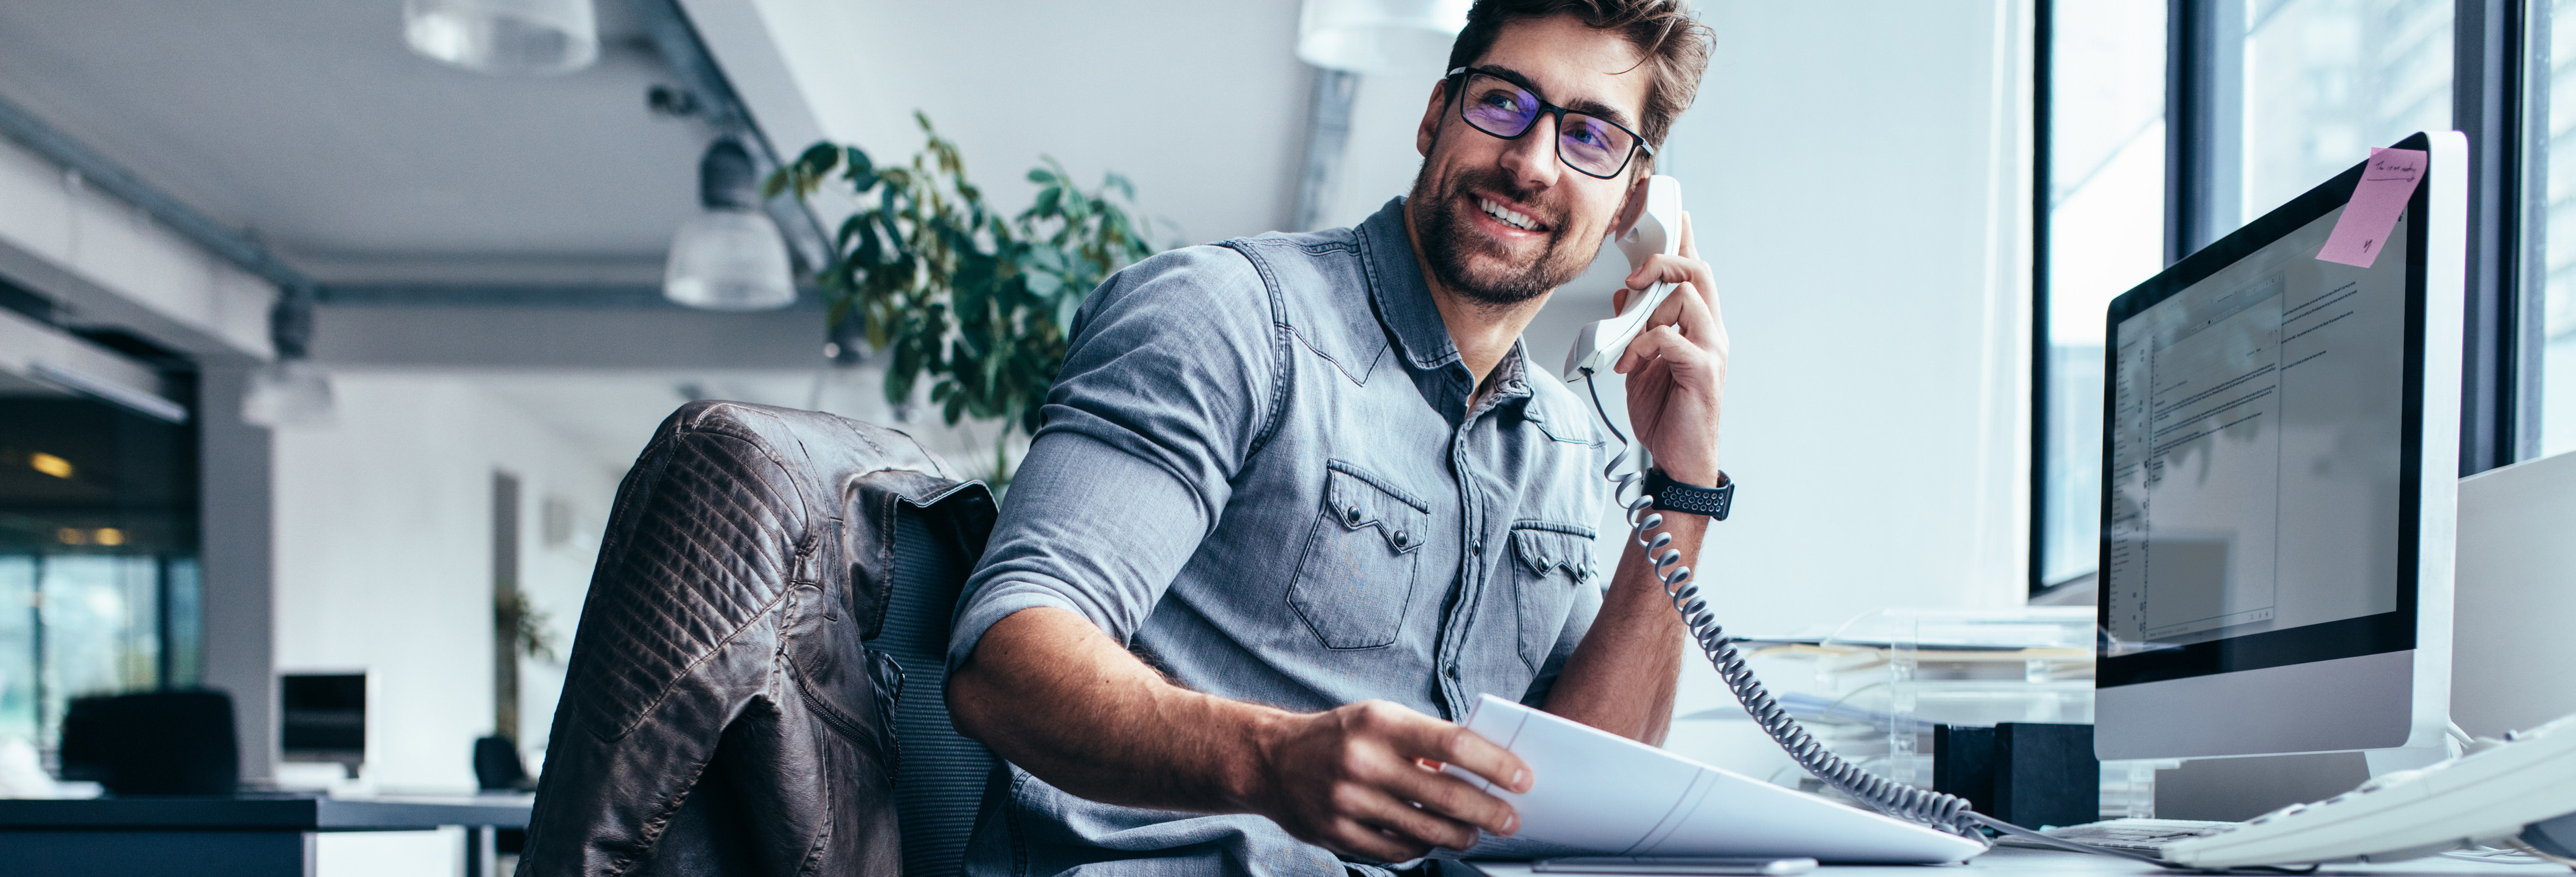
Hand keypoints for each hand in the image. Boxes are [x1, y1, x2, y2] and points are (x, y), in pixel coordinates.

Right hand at [1246, 700, 1530, 861]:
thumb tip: (1483, 767)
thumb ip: (1427, 741)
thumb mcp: (1380, 719)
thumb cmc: (1339, 735)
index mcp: (1381, 723)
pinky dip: (1423, 847)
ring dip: (1460, 836)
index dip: (1495, 764)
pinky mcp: (1337, 833)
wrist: (1271, 760)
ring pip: (1426, 830)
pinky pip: (1397, 850)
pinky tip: (1432, 840)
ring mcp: (1349, 801)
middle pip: (1447, 796)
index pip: (1454, 745)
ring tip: (1473, 833)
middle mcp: (1364, 761)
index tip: (1522, 779)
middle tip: (1510, 820)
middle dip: (1489, 812)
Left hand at [1612, 210, 1727, 485]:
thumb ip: (1636, 328)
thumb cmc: (1666, 415)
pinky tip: (1632, 364)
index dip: (1685, 239)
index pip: (1697, 271)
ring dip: (1646, 317)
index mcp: (1699, 327)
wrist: (1677, 461)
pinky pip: (1670, 337)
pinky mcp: (1703, 371)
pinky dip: (1643, 345)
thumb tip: (1623, 296)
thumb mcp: (1640, 363)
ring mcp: (1712, 350)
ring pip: (1684, 299)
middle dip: (1663, 263)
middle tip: (1632, 278)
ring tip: (1630, 348)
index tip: (1673, 213)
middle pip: (1697, 271)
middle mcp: (1712, 333)